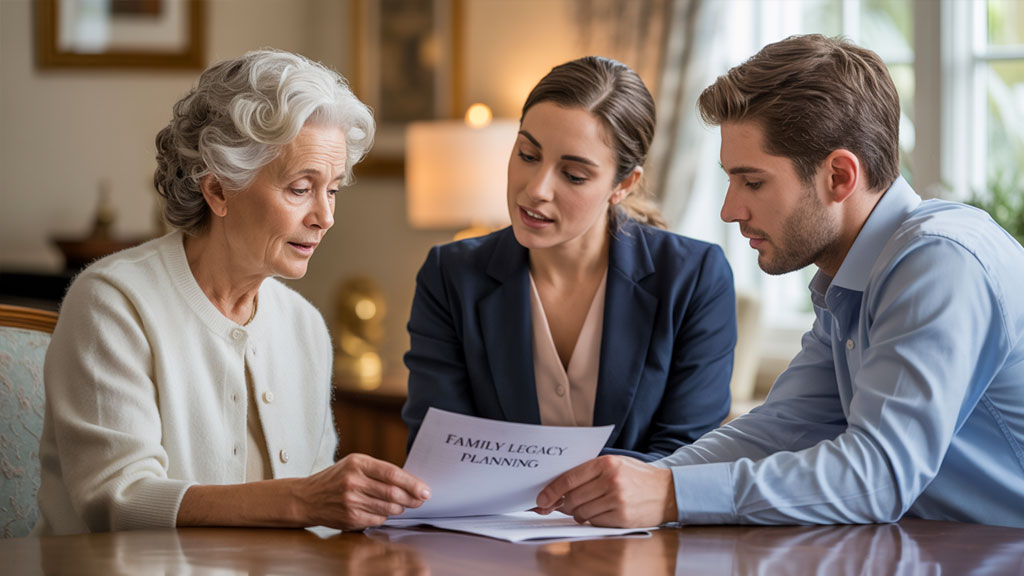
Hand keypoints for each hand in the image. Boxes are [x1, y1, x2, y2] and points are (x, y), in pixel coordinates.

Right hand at [300, 453, 429, 530]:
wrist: (307, 498)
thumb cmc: (335, 479)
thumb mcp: (354, 464)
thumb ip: (379, 470)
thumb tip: (409, 482)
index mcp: (358, 463)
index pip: (392, 474)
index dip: (412, 483)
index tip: (425, 490)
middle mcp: (353, 481)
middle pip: (393, 493)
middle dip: (412, 498)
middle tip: (421, 500)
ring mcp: (351, 501)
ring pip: (388, 508)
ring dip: (400, 508)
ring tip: (402, 505)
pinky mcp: (350, 518)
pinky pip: (378, 519)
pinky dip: (384, 516)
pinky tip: (382, 512)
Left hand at [535, 455, 675, 527]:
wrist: (668, 491)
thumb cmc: (638, 477)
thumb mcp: (616, 464)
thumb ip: (590, 472)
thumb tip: (560, 489)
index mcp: (606, 463)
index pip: (569, 478)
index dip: (551, 490)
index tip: (541, 498)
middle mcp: (611, 480)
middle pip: (572, 498)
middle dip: (564, 504)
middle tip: (564, 505)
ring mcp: (617, 499)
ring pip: (581, 512)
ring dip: (578, 513)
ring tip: (586, 508)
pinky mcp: (622, 517)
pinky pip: (594, 521)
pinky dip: (592, 519)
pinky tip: (600, 513)